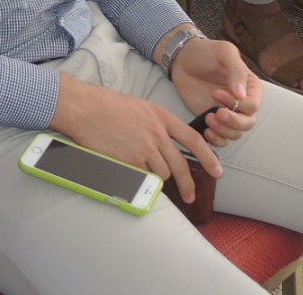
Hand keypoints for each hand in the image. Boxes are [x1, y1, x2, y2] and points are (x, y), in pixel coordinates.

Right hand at [50, 74, 221, 208]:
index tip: (218, 170)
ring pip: (162, 173)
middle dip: (188, 184)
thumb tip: (166, 146)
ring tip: (143, 169)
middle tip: (191, 196)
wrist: (85, 108)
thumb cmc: (108, 106)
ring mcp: (144, 148)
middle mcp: (157, 133)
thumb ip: (157, 126)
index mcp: (162, 116)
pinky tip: (129, 166)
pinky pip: (142, 175)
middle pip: (180, 165)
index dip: (209, 157)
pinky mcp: (130, 160)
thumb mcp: (141, 108)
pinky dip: (139, 175)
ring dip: (156, 176)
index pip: (193, 140)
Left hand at [169, 36, 262, 144]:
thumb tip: (242, 95)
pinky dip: (217, 140)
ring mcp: (229, 114)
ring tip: (208, 118)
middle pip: (248, 123)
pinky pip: (223, 139)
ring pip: (236, 134)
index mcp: (251, 87)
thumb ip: (236, 71)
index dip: (238, 104)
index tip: (217, 93)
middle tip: (215, 113)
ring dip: (224, 131)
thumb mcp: (224, 53)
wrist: (182, 60)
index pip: (253, 105)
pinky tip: (207, 130)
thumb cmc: (205, 52)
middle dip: (233, 122)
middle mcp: (243, 103)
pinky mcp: (215, 121)